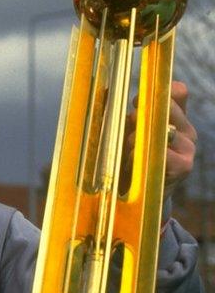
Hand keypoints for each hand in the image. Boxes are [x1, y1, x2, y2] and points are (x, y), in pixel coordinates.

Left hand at [127, 81, 197, 197]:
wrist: (134, 202)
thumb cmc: (125, 163)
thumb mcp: (122, 134)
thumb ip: (118, 113)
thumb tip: (105, 90)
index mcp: (174, 118)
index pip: (177, 92)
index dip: (156, 91)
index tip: (133, 101)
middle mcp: (186, 131)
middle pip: (168, 106)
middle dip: (141, 113)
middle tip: (126, 123)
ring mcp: (188, 149)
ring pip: (163, 127)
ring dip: (137, 136)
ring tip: (126, 148)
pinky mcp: (184, 166)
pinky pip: (161, 152)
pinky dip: (141, 156)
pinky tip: (132, 164)